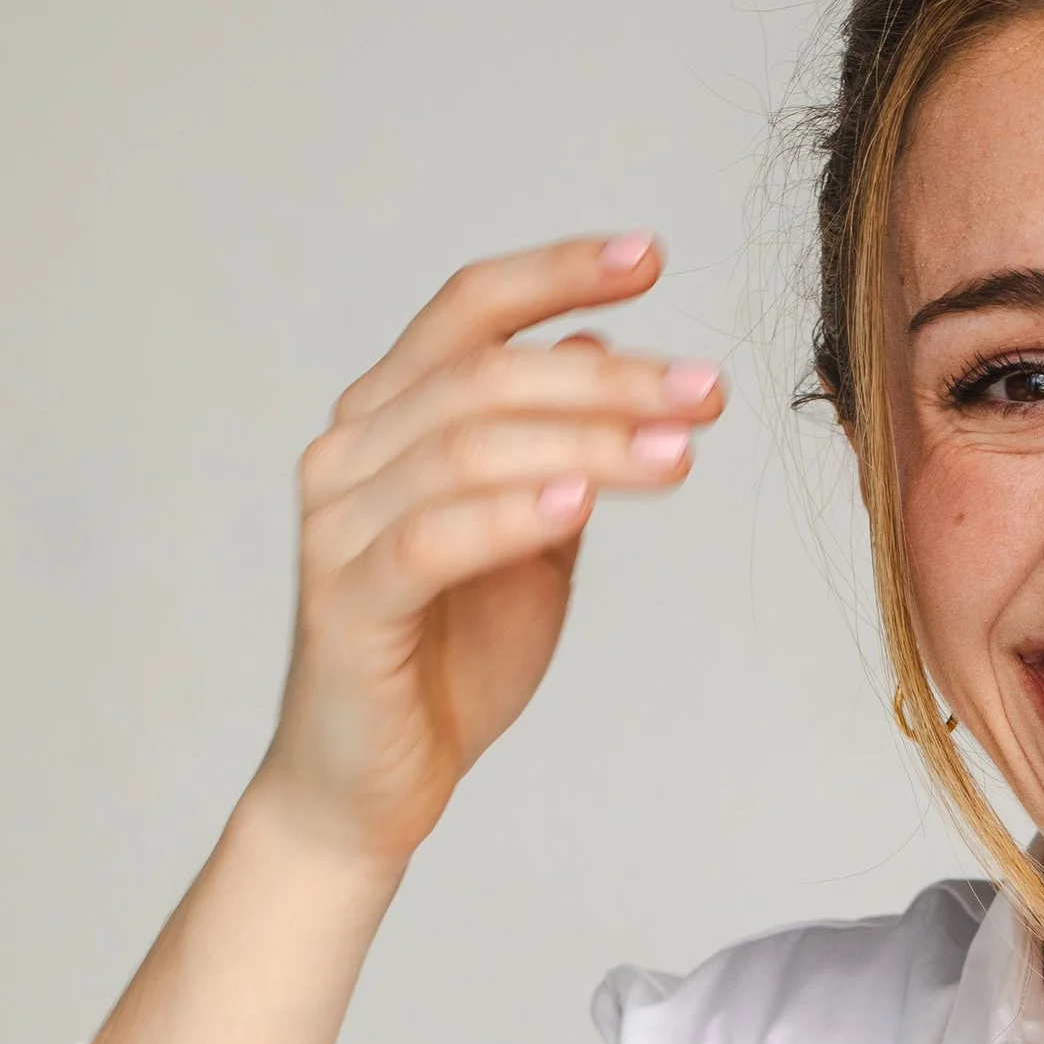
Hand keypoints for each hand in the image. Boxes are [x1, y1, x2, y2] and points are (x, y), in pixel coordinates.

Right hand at [263, 233, 725, 872]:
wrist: (370, 787)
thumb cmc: (447, 665)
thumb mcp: (530, 547)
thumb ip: (557, 455)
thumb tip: (593, 348)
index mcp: (388, 419)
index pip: (469, 311)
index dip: (556, 273)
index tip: (651, 256)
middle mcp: (350, 452)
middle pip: (484, 376)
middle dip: (607, 377)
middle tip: (705, 390)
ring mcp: (338, 524)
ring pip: (467, 448)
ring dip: (586, 443)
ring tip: (681, 453)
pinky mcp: (345, 600)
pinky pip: (431, 539)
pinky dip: (510, 515)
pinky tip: (581, 505)